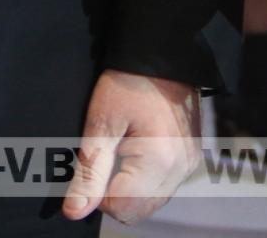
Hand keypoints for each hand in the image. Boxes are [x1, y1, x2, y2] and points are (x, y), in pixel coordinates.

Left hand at [61, 69, 198, 223]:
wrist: (163, 55)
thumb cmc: (128, 82)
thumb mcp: (101, 124)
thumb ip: (89, 172)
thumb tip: (74, 211)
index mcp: (159, 163)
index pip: (121, 208)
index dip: (98, 194)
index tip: (94, 163)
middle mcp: (180, 171)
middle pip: (139, 211)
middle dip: (114, 194)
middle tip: (106, 156)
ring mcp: (189, 165)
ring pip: (152, 203)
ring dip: (131, 189)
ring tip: (122, 150)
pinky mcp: (191, 159)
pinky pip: (164, 187)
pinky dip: (146, 181)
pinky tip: (136, 151)